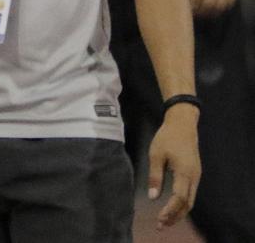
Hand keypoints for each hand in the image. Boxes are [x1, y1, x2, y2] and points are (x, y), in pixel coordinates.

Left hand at [147, 105, 200, 230]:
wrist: (182, 124)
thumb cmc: (167, 137)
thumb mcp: (156, 155)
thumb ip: (155, 176)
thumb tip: (152, 196)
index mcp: (184, 172)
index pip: (179, 198)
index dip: (170, 210)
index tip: (159, 219)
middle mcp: (193, 176)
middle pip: (187, 204)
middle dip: (175, 216)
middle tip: (161, 225)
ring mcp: (196, 176)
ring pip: (190, 200)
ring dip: (178, 212)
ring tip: (164, 221)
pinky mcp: (194, 174)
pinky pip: (190, 194)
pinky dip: (182, 204)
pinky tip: (172, 208)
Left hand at [187, 0, 242, 16]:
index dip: (188, 4)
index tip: (184, 7)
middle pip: (205, 3)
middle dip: (198, 10)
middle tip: (193, 12)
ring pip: (218, 4)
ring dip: (210, 11)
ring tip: (204, 12)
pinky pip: (228, 1)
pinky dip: (222, 7)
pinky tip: (216, 7)